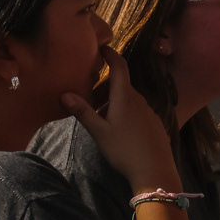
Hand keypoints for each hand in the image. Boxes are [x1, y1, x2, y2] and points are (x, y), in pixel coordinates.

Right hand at [61, 49, 180, 195]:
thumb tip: (64, 94)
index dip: (110, 54)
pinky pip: (137, 110)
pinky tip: (120, 132)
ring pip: (128, 98)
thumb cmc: (124, 151)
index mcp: (125, 98)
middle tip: (91, 104)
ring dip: (113, 102)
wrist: (155, 172)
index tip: (101, 48)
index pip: (119, 66)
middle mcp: (139, 100)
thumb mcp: (99, 132)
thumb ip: (83, 112)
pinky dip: (125, 112)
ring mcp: (149, 112)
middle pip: (120, 84)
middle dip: (104, 88)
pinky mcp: (154, 123)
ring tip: (103, 121)